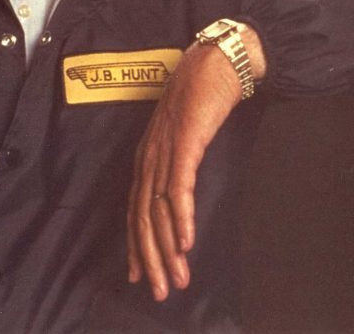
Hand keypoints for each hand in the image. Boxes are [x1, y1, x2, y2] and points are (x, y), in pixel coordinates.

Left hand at [127, 28, 265, 300]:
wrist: (217, 60)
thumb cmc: (202, 95)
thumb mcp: (186, 136)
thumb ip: (180, 163)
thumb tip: (181, 195)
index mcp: (149, 156)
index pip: (136, 208)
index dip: (137, 244)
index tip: (140, 275)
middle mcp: (150, 155)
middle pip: (143, 216)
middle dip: (151, 258)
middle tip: (159, 291)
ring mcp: (165, 147)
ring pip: (160, 208)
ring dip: (168, 248)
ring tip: (177, 279)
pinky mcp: (185, 140)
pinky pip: (180, 186)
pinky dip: (182, 217)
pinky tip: (187, 242)